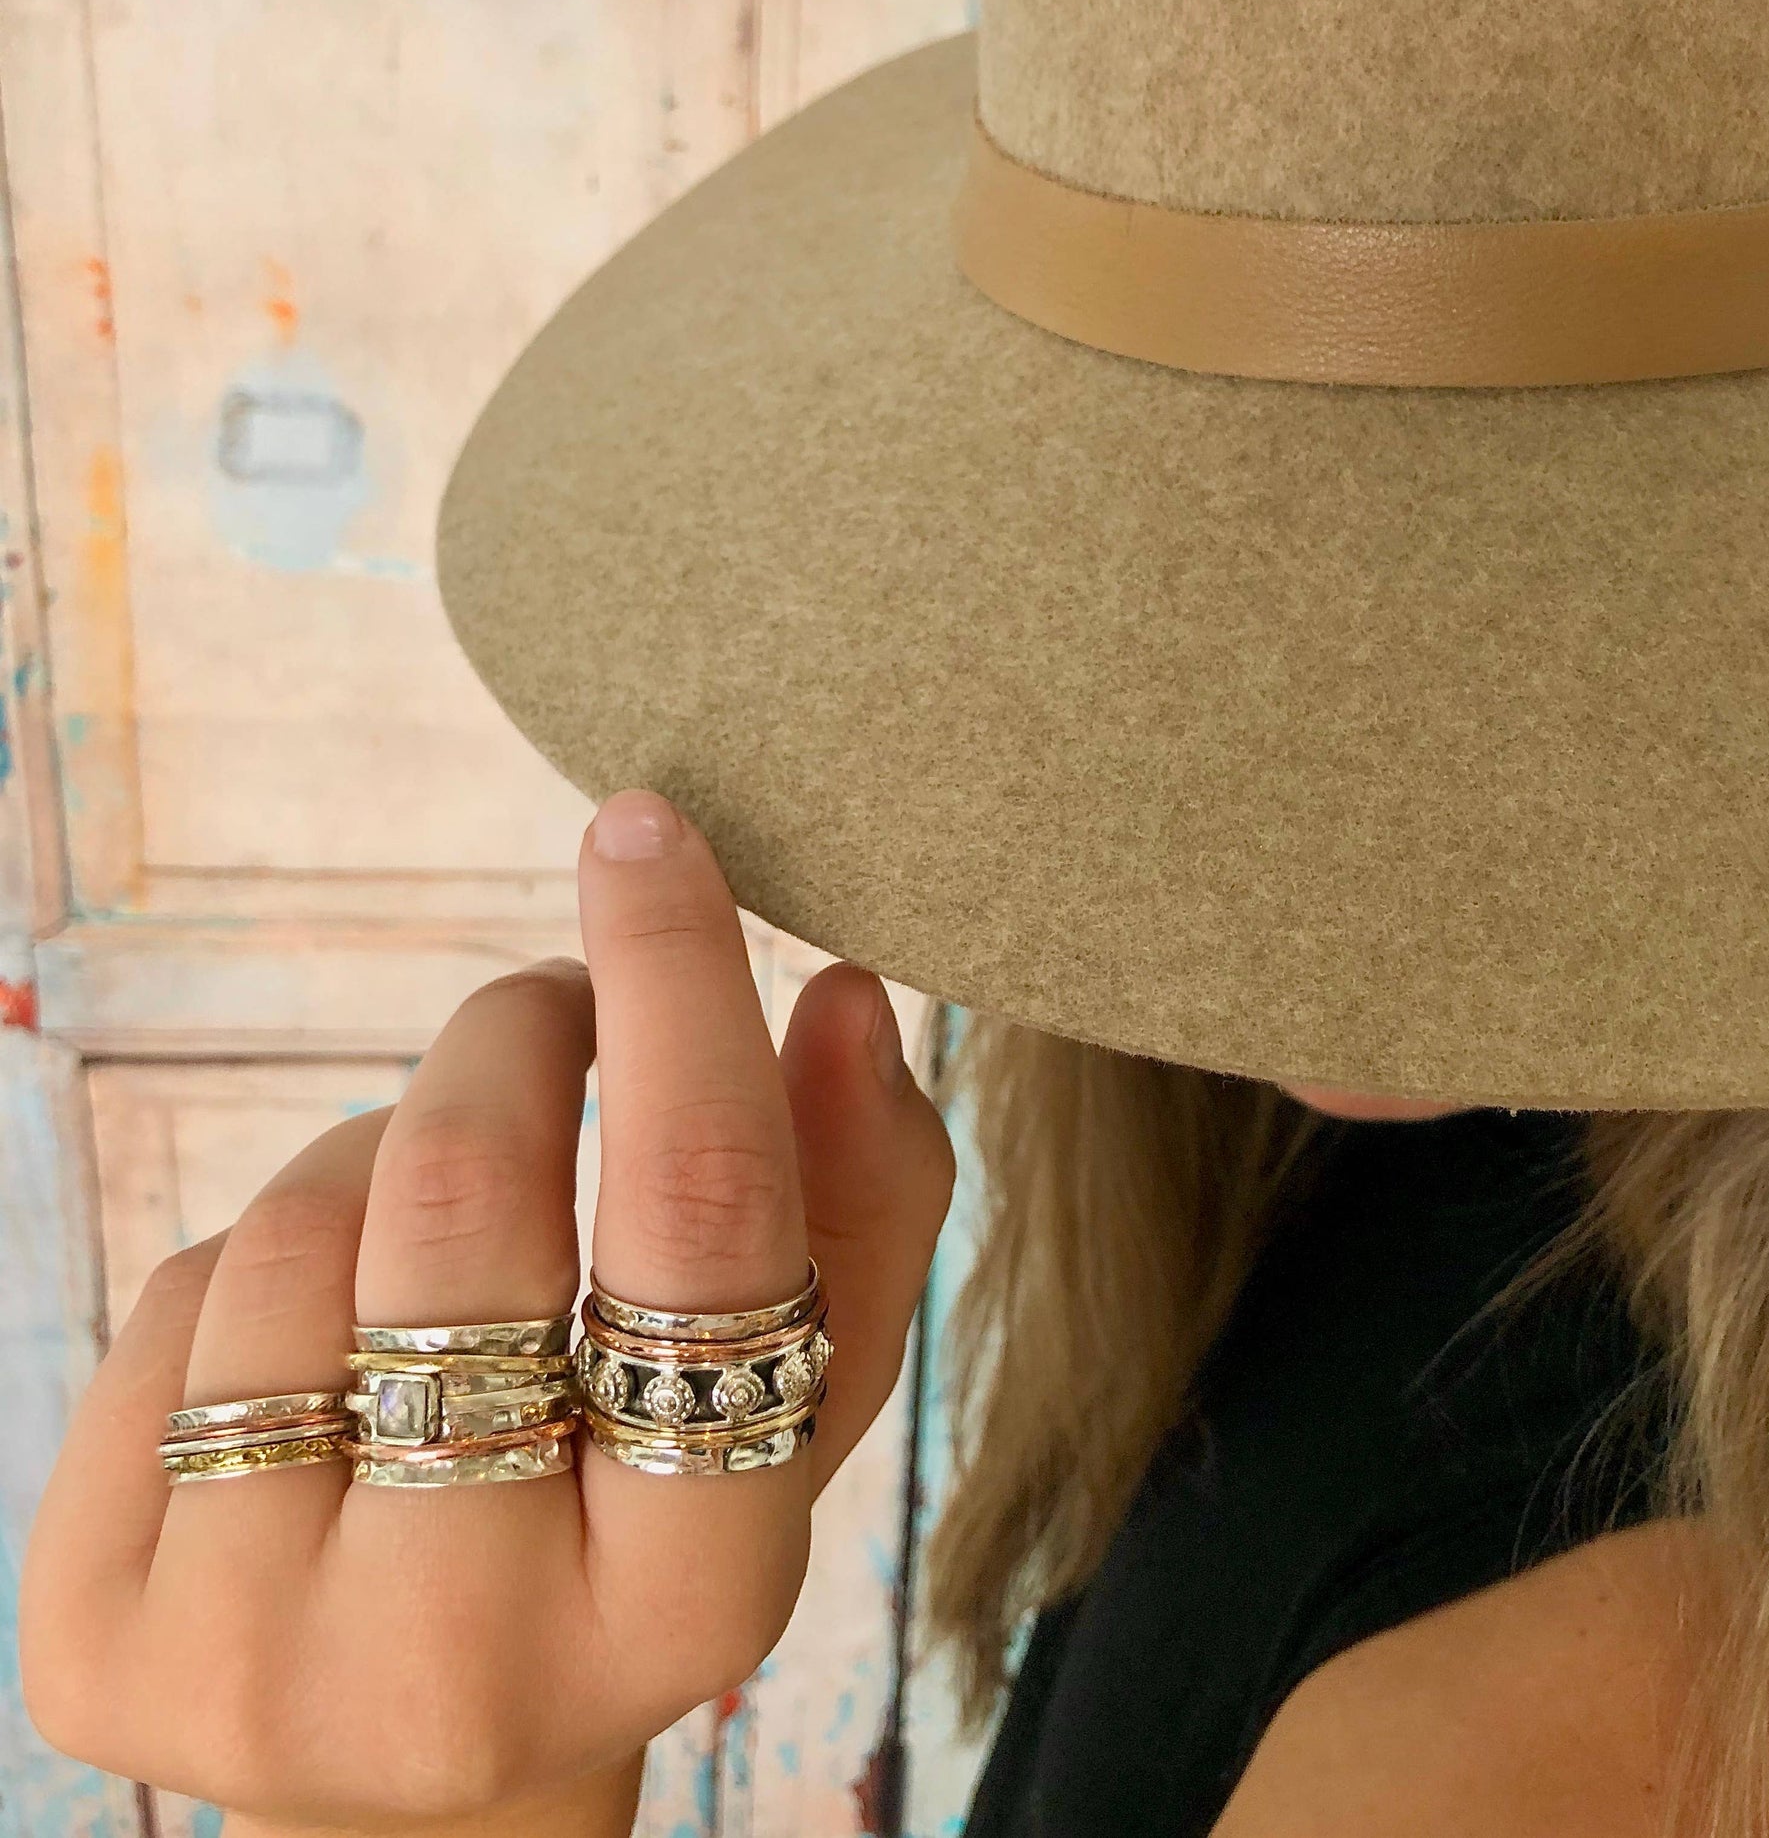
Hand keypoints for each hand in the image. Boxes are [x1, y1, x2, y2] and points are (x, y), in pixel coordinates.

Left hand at [20, 789, 955, 1830]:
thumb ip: (860, 1201)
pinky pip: (174, 1295)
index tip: (642, 832)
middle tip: (553, 1010)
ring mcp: (254, 1663)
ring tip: (442, 1240)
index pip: (702, 1232)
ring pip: (299, 1228)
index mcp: (688, 1597)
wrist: (433, 1775)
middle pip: (464, 1199)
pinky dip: (265, 1265)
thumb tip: (840, 993)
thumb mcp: (792, 1401)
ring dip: (383, 1161)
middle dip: (511, 1035)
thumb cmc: (640, 1533)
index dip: (679, 992)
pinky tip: (327, 1351)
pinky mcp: (99, 1639)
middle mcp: (465, 1656)